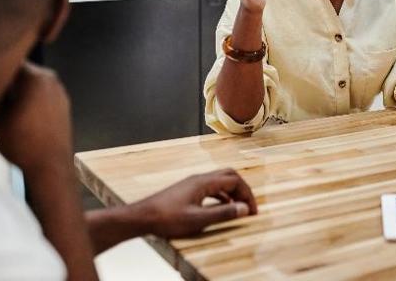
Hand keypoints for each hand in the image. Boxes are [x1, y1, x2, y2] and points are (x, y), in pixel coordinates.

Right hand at [0, 63, 72, 173]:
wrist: (50, 166)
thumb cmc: (22, 143)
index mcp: (35, 76)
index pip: (8, 61)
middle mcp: (50, 78)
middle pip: (20, 70)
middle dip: (5, 80)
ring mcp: (59, 90)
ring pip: (30, 83)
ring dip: (16, 91)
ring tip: (3, 108)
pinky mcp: (62, 103)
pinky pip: (40, 94)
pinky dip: (28, 99)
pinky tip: (19, 116)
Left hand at [133, 169, 257, 238]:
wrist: (142, 216)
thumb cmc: (167, 218)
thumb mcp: (198, 219)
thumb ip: (222, 214)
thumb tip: (244, 209)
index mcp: (204, 182)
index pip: (235, 180)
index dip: (247, 194)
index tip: (253, 210)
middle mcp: (200, 178)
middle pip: (229, 175)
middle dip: (242, 189)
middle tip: (248, 205)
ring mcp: (192, 183)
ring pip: (219, 181)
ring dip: (232, 192)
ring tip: (238, 208)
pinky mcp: (187, 190)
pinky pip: (211, 188)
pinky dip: (221, 195)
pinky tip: (220, 208)